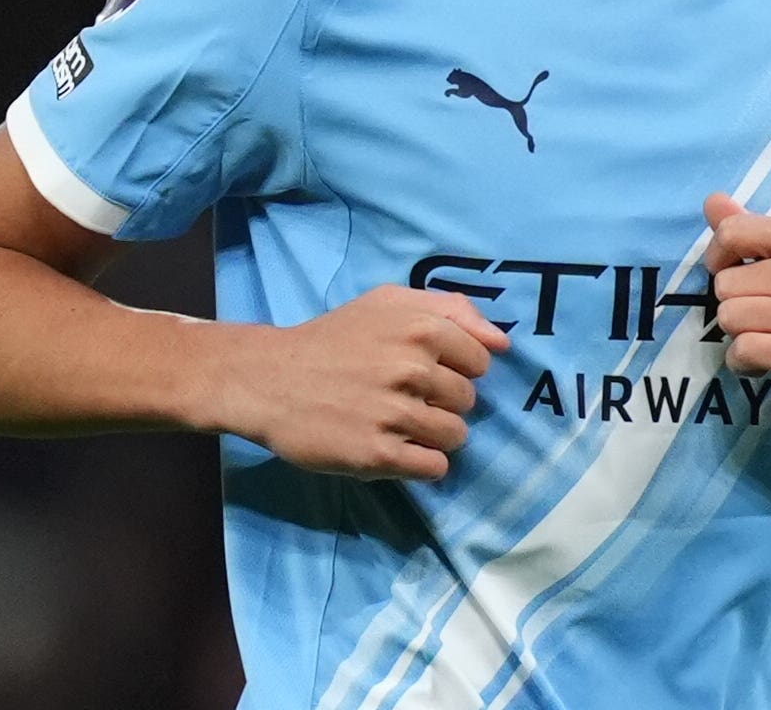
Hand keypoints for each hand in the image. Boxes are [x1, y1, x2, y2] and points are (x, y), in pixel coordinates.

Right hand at [250, 286, 510, 480]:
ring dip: (434, 435)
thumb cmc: (335, 338)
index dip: (457, 368)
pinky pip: (433, 468)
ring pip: (455, 436)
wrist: (269, 379)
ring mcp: (394, 414)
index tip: (426, 371)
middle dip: (443, 401)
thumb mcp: (388, 302)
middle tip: (404, 397)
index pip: (481, 361)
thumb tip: (502, 342)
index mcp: (421, 328)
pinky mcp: (377, 455)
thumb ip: (450, 310)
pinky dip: (421, 463)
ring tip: (399, 424)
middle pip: (468, 401)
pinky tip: (395, 448)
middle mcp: (412, 369)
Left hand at [703, 191, 770, 431]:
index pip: (734, 232)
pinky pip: (747, 350)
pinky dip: (745, 365)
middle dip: (736, 310)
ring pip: (732, 318)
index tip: (739, 281)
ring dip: (740, 340)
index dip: (720, 262)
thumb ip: (753, 234)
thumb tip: (713, 200)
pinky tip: (767, 367)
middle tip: (769, 324)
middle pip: (727, 284)